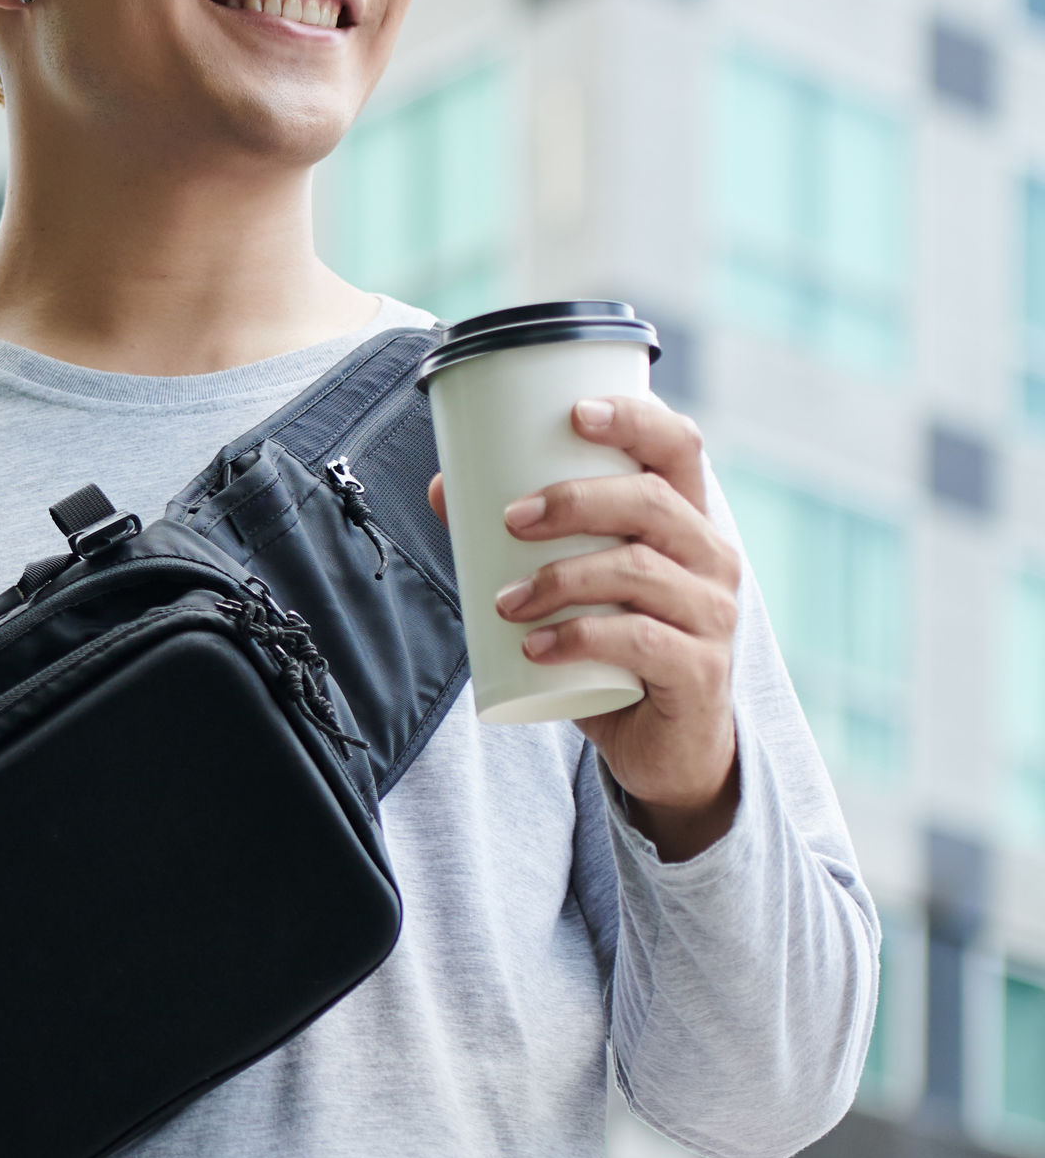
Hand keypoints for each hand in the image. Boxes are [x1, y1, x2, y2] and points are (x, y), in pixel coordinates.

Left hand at [427, 393, 742, 859]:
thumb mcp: (572, 585)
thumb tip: (444, 485)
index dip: (636, 420)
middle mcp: (712, 558)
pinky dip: (581, 638)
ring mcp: (713, 615)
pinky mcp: (701, 671)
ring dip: (561, 578)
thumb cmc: (613, 646)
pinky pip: (642, 642)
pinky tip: (537, 646)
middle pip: (652, 502)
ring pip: (641, 570)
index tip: (575, 412)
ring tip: (505, 599)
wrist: (662, 745)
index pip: (680, 448)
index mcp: (685, 520)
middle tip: (509, 517)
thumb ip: (518, 538)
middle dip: (573, 500)